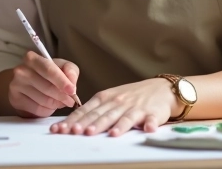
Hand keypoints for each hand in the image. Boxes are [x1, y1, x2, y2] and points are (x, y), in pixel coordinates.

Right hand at [8, 51, 79, 117]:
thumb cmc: (46, 73)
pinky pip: (37, 109)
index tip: (72, 91)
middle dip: (62, 96)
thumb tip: (72, 84)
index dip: (62, 81)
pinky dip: (47, 110)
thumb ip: (70, 71)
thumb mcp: (61, 67)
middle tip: (70, 101)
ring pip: (43, 100)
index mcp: (32, 58)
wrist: (26, 83)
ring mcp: (16, 86)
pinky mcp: (15, 100)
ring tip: (60, 102)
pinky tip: (49, 106)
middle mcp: (21, 71)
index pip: (49, 70)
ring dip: (56, 104)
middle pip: (47, 87)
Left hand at [50, 78, 178, 135]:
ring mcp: (134, 107)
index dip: (72, 120)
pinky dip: (146, 124)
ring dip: (110, 125)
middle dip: (85, 123)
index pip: (85, 110)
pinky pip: (148, 119)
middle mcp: (117, 101)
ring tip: (99, 133)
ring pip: (120, 117)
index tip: (60, 128)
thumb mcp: (111, 99)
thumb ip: (95, 111)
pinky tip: (144, 129)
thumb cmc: (132, 96)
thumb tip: (73, 123)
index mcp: (105, 98)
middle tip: (73, 131)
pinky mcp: (151, 113)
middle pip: (99, 114)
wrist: (161, 89)